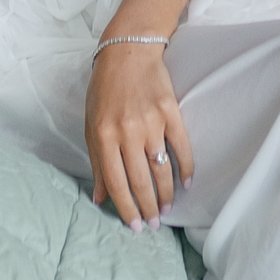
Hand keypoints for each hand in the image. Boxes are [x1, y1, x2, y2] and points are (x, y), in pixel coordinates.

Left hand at [85, 35, 193, 226]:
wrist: (127, 53)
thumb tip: (99, 198)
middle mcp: (127, 132)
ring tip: (167, 210)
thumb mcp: (91, 125)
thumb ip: (97, 163)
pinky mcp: (171, 113)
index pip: (116, 183)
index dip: (126, 208)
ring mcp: (151, 122)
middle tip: (153, 225)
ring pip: (161, 169)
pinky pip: (182, 147)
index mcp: (104, 137)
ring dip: (166, 194)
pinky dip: (187, 168)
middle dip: (147, 208)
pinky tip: (187, 183)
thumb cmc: (105, 91)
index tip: (133, 226)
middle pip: (140, 181)